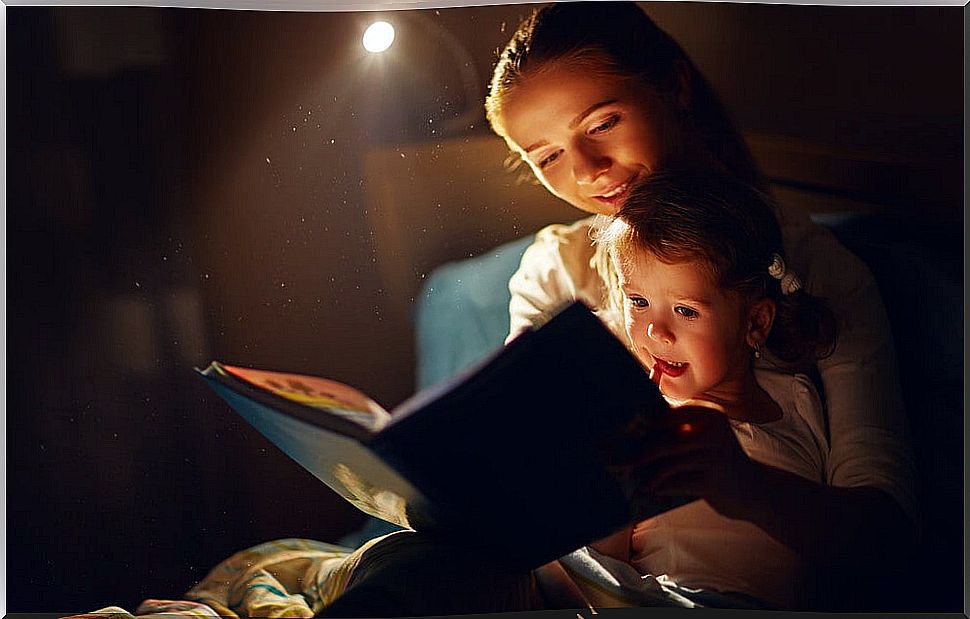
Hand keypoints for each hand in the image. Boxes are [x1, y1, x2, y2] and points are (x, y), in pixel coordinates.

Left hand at [605, 404, 764, 518]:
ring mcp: (715, 455)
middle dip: (637, 451)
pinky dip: (659, 488)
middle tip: (614, 460)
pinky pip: (677, 482)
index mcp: (707, 413)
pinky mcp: (714, 480)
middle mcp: (713, 430)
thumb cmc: (716, 461)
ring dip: (646, 473)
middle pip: (665, 439)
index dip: (638, 423)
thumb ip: (675, 432)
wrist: (754, 489)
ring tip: (629, 478)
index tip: (614, 432)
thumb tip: (630, 436)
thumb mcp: (701, 439)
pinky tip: (647, 491)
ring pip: (669, 462)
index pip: (666, 414)